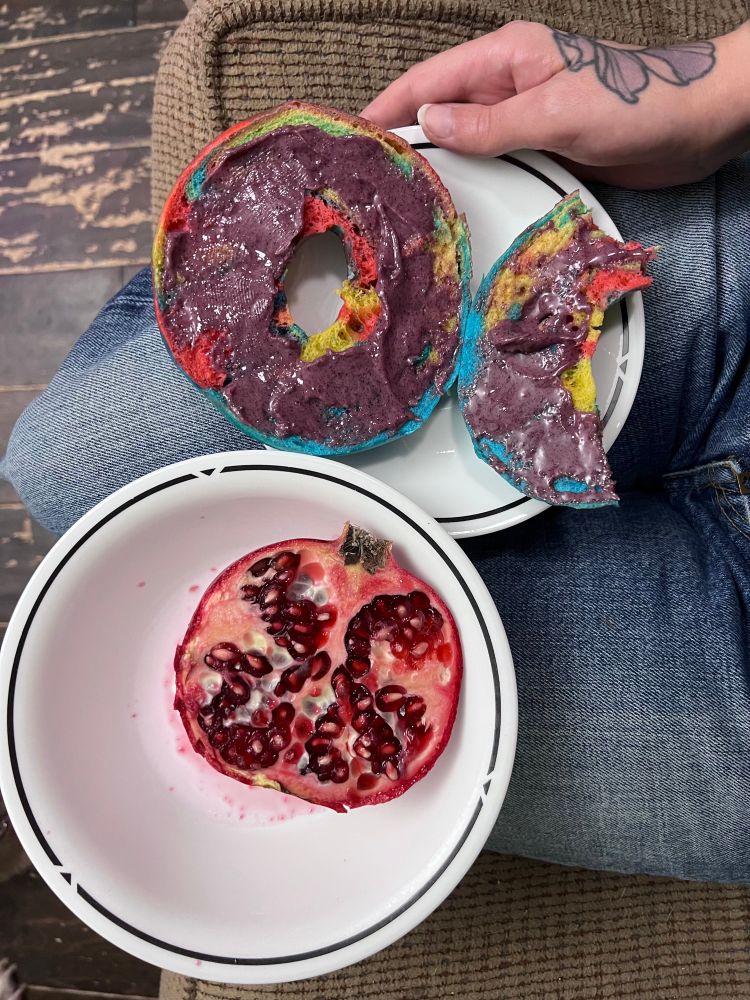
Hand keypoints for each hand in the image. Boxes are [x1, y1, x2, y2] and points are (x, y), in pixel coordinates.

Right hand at [361, 20, 749, 187]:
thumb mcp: (554, 113)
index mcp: (507, 57)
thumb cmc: (636, 105)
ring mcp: (523, 115)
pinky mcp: (541, 145)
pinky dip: (464, 175)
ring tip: (394, 192)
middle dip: (400, 137)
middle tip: (363, 176)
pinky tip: (447, 197)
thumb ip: (490, 123)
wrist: (696, 125)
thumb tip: (429, 123)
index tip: (349, 135)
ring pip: (461, 137)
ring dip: (431, 160)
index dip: (386, 107)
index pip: (428, 80)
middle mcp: (509, 83)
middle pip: (438, 109)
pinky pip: (489, 159)